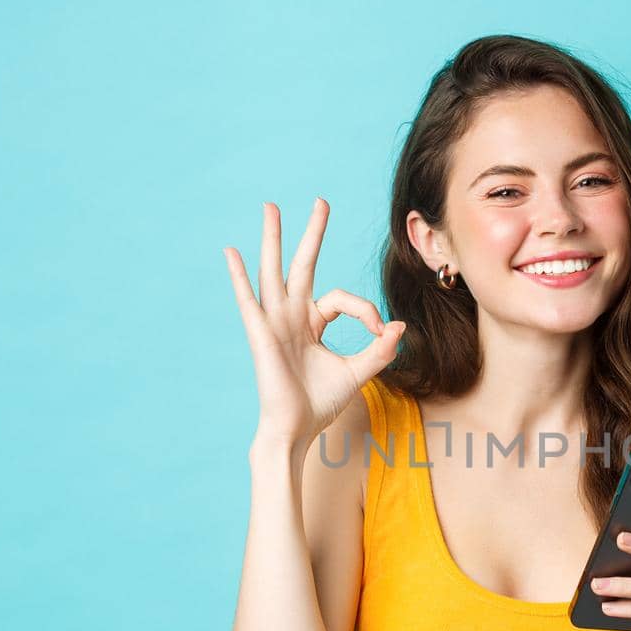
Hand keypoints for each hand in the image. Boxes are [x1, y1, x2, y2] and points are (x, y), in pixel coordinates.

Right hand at [224, 200, 405, 443]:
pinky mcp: (261, 334)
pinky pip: (248, 300)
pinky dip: (239, 276)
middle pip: (303, 265)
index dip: (366, 310)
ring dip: (273, 238)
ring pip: (274, 271)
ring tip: (270, 207)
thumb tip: (399, 326)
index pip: (342, 298)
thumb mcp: (358, 372)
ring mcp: (275, 322)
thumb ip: (379, 349)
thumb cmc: (320, 403)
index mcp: (313, 323)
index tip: (381, 331)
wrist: (297, 429)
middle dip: (312, 234)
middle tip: (321, 201)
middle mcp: (292, 316)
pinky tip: (231, 252)